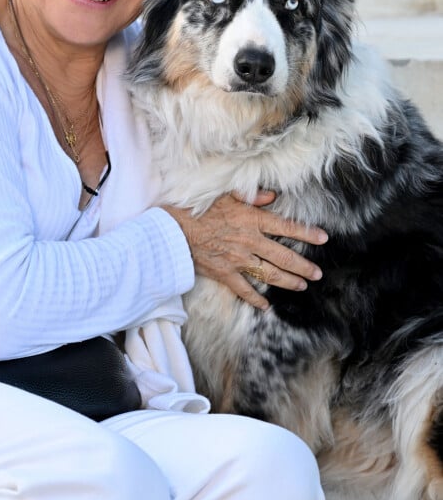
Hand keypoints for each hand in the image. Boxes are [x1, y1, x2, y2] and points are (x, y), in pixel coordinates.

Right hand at [163, 191, 325, 310]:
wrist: (176, 231)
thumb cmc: (199, 209)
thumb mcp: (226, 195)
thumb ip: (251, 196)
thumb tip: (272, 197)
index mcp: (252, 220)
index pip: (286, 227)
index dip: (306, 233)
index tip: (323, 238)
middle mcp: (250, 241)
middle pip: (283, 256)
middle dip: (303, 266)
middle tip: (317, 273)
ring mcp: (238, 260)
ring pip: (270, 274)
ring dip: (288, 281)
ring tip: (302, 286)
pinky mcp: (225, 273)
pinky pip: (245, 289)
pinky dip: (256, 298)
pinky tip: (266, 304)